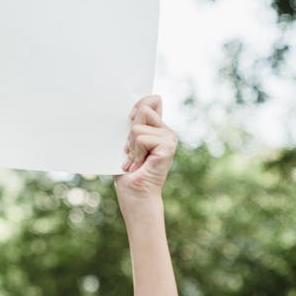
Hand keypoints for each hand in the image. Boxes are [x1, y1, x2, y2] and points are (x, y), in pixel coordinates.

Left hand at [115, 95, 176, 216]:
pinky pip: (141, 138)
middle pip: (143, 110)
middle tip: (132, 153)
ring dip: (131, 147)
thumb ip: (132, 126)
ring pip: (137, 127)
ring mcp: (169, 138)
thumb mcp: (126, 144)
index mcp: (157, 128)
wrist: (135, 194)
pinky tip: (140, 164)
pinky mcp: (168, 146)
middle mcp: (166, 131)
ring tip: (135, 161)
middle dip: (129, 133)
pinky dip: (135, 153)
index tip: (130, 118)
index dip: (140, 104)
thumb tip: (134, 109)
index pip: (153, 100)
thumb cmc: (128, 173)